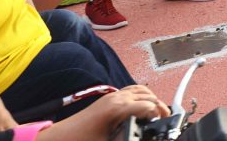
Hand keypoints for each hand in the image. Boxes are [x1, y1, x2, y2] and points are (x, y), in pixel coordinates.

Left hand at [39, 85, 169, 140]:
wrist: (61, 137)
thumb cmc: (82, 140)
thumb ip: (128, 137)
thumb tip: (141, 136)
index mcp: (118, 108)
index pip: (149, 106)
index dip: (160, 116)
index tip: (165, 124)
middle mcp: (118, 98)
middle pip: (149, 96)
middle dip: (160, 107)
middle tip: (166, 119)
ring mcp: (113, 96)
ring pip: (142, 90)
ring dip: (152, 99)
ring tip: (158, 112)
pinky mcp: (109, 98)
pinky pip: (131, 90)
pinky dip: (142, 95)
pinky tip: (144, 105)